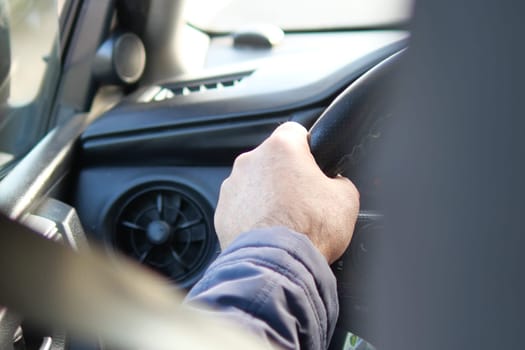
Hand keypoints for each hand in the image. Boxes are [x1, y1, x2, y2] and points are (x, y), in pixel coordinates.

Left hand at [214, 122, 359, 262]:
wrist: (277, 264)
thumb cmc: (308, 230)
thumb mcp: (346, 199)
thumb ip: (340, 181)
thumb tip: (336, 184)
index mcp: (282, 148)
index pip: (296, 131)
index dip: (308, 147)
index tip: (313, 162)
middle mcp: (251, 161)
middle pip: (272, 159)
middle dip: (286, 175)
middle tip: (303, 199)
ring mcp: (233, 186)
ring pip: (254, 183)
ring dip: (268, 195)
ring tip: (285, 221)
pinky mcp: (222, 211)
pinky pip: (241, 207)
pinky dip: (252, 216)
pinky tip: (269, 232)